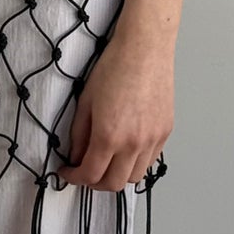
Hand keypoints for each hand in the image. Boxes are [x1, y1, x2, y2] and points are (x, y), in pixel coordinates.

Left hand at [57, 26, 173, 191]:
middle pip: (114, 184)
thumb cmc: (114, 68)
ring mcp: (153, 139)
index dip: (74, 178)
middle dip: (95, 183)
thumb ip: (79, 135)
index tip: (68, 172)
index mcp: (109, 136)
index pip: (90, 175)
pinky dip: (136, 163)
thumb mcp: (86, 102)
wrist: (144, 49)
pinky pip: (150, 161)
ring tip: (107, 161)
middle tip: (85, 171)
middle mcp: (134, 143)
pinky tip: (126, 149)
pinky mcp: (165, 132)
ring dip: (118, 175)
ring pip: (135, 177)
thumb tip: (77, 156)